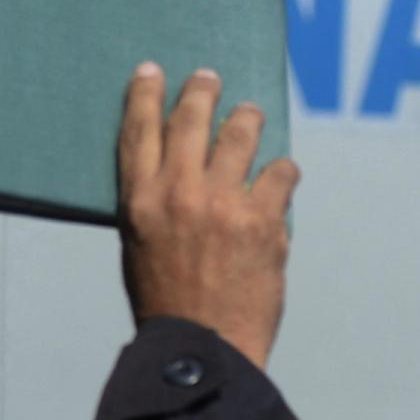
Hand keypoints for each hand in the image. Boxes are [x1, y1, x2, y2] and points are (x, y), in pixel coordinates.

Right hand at [118, 63, 300, 370]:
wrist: (204, 349)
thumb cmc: (166, 304)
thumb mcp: (137, 247)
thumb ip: (152, 203)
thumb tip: (175, 167)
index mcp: (141, 201)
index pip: (140, 130)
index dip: (145, 93)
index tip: (152, 71)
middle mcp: (181, 192)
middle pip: (193, 116)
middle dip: (203, 90)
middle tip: (211, 80)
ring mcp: (226, 203)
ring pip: (243, 132)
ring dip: (248, 119)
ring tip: (250, 117)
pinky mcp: (265, 220)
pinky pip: (282, 173)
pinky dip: (282, 173)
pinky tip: (280, 180)